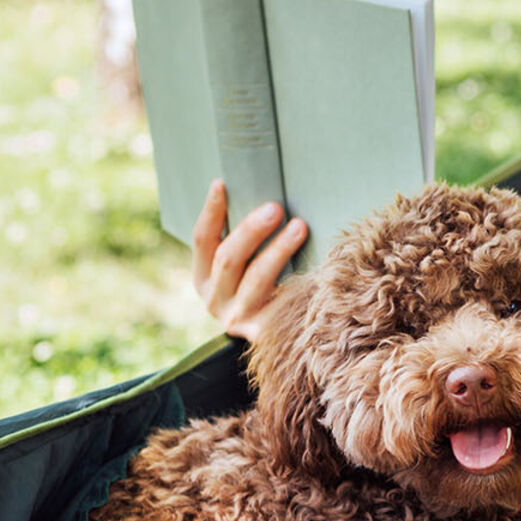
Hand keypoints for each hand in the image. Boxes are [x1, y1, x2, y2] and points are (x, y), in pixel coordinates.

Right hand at [191, 180, 307, 339]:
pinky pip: (283, 303)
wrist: (283, 336)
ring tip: (300, 227)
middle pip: (228, 259)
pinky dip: (299, 281)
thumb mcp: (245, 264)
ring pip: (257, 279)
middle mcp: (215, 301)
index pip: (202, 240)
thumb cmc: (265, 285)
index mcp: (203, 278)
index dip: (210, 211)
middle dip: (251, 230)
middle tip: (275, 207)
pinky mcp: (266, 333)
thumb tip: (266, 196)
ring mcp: (239, 319)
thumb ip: (246, 238)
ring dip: (278, 250)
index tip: (222, 183)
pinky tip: (318, 265)